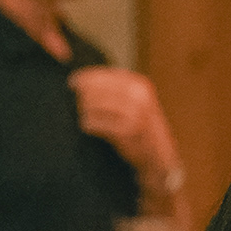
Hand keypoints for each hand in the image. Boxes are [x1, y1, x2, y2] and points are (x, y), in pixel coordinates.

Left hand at [68, 67, 178, 188]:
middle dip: (83, 96)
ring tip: (85, 117)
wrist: (158, 156)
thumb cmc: (140, 127)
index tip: (72, 83)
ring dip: (85, 111)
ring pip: (94, 104)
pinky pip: (96, 123)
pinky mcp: (128, 130)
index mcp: (139, 84)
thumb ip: (114, 89)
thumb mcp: (135, 100)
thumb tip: (80, 80)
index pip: (103, 75)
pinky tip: (88, 127)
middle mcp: (139, 95)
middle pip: (96, 88)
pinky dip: (89, 124)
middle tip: (79, 105)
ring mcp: (135, 112)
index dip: (84, 78)